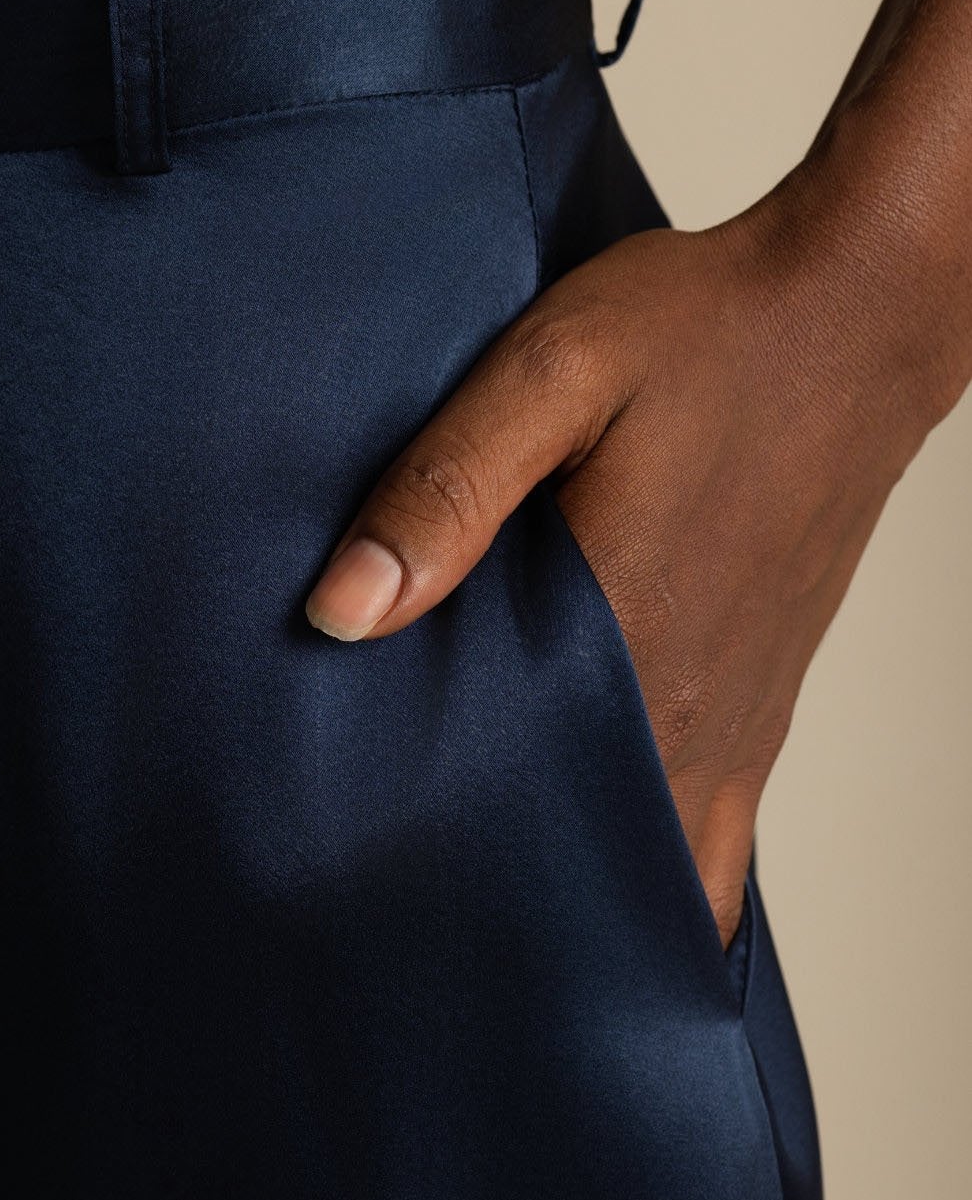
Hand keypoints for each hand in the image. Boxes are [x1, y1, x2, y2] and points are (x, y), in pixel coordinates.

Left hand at [303, 154, 965, 947]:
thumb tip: (341, 613)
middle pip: (573, 855)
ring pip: (649, 866)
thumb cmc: (705, 332)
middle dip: (485, 879)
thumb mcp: (552, 374)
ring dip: (572, 884)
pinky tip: (600, 871)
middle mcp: (689, 711)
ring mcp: (735, 724)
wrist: (859, 311)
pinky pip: (714, 840)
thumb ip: (445, 490)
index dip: (420, 839)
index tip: (350, 856)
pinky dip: (657, 871)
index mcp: (627, 641)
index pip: (500, 799)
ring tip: (483, 889)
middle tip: (396, 887)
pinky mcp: (761, 710)